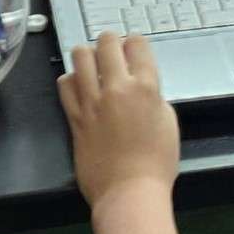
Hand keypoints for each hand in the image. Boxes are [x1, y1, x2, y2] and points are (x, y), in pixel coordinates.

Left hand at [58, 32, 180, 211]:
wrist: (129, 192)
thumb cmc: (156, 163)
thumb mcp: (168, 122)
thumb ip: (153, 97)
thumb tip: (140, 87)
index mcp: (146, 88)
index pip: (137, 44)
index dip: (136, 42)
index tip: (134, 48)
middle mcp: (116, 88)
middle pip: (107, 42)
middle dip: (111, 41)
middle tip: (113, 50)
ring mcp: (92, 102)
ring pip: (79, 56)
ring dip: (88, 55)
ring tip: (93, 65)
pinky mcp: (74, 117)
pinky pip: (65, 84)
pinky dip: (71, 79)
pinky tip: (79, 86)